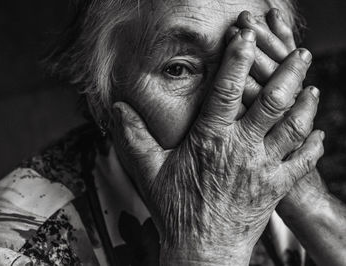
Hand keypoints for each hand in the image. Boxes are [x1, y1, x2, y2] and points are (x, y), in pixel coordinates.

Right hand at [111, 28, 322, 265]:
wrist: (203, 250)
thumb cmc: (178, 210)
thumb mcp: (150, 172)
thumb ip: (135, 137)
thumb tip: (117, 109)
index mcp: (211, 140)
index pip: (226, 91)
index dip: (237, 60)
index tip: (245, 37)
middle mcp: (241, 150)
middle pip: (273, 103)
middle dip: (288, 72)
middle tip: (299, 53)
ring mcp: (263, 169)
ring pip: (294, 128)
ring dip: (306, 105)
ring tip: (313, 87)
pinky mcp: (276, 188)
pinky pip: (302, 163)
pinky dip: (313, 146)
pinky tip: (318, 135)